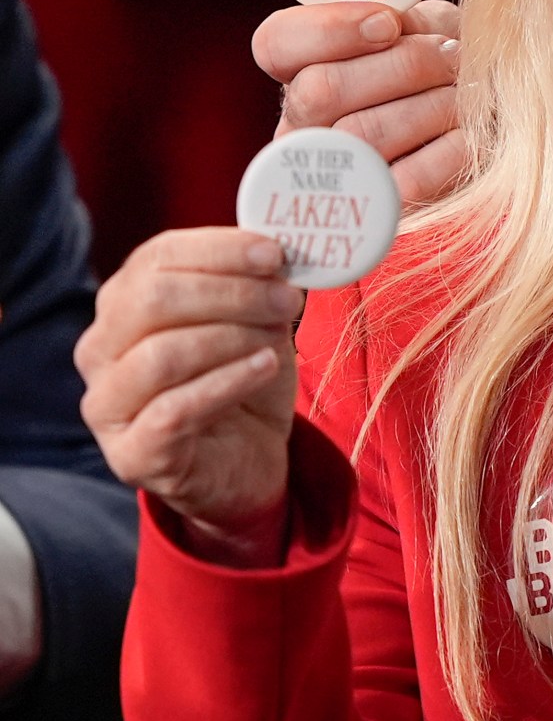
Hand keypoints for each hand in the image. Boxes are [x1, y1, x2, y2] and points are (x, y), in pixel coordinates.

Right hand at [77, 230, 301, 561]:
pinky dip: (227, 383)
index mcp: (120, 305)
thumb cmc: (242, 390)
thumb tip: (275, 254)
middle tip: (285, 299)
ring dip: (231, 338)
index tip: (274, 253)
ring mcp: (107, 405)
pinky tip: (266, 367)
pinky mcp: (131, 454)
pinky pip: (175, 410)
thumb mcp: (252, 328)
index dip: (217, 250)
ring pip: (162, 354)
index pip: (156, 259)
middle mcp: (99, 350)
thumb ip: (253, 288)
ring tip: (279, 338)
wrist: (245, 470)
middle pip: (153, 301)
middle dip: (229, 294)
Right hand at [253, 1, 463, 208]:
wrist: (489, 125)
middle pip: (320, 90)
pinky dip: (447, 149)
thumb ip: (401, 17)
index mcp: (301, 68)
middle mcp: (305, 123)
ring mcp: (336, 170)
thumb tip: (391, 25)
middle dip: (398, 66)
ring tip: (465, 89)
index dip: (329, 29)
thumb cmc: (443, 65)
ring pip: (363, 135)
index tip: (389, 23)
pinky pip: (407, 181)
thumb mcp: (424, 26)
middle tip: (450, 55)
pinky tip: (466, 131)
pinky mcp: (380, 207)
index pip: (277, 42)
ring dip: (429, 105)